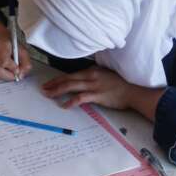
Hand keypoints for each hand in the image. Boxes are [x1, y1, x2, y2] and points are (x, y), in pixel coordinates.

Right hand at [0, 18, 31, 81]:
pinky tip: (4, 70)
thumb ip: (25, 62)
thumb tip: (22, 74)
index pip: (4, 61)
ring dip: (4, 76)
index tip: (18, 70)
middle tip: (15, 75)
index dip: (12, 68)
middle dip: (9, 75)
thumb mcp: (21, 48)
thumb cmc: (8, 42)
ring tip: (10, 72)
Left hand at [41, 66, 162, 115]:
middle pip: (67, 79)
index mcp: (92, 70)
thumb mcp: (105, 75)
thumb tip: (82, 82)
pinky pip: (80, 98)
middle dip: (53, 84)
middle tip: (43, 89)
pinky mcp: (97, 95)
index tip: (50, 83)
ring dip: (57, 91)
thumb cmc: (120, 85)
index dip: (58, 79)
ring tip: (48, 95)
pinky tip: (64, 105)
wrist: (132, 91)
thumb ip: (93, 77)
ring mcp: (93, 85)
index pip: (71, 74)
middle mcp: (91, 75)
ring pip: (70, 86)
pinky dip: (71, 101)